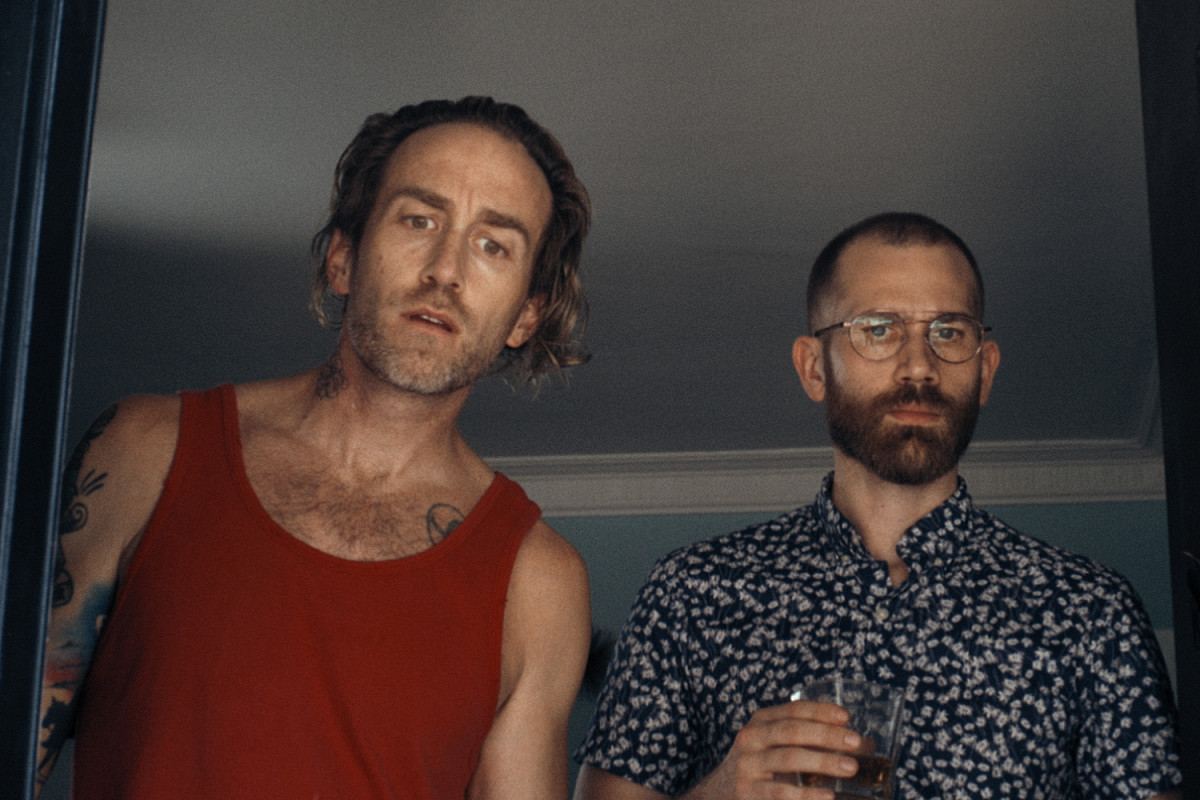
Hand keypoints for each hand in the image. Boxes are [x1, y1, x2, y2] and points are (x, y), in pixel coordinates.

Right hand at [684, 698, 861, 799]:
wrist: (717, 795)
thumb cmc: (760, 768)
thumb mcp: (775, 746)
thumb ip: (811, 741)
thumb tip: (867, 745)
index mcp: (760, 722)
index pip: (793, 709)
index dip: (820, 711)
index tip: (846, 716)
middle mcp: (751, 739)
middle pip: (792, 731)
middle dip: (826, 735)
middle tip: (856, 743)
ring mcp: (747, 767)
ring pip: (788, 759)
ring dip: (823, 761)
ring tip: (851, 767)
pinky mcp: (748, 794)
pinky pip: (781, 793)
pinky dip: (807, 795)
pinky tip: (828, 796)